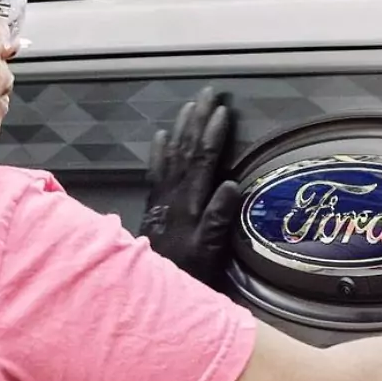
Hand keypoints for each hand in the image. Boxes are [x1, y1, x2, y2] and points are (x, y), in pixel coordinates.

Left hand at [139, 87, 242, 288]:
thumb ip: (218, 219)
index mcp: (190, 202)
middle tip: (207, 94)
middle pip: (186, 149)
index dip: (213, 135)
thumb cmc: (187, 272)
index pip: (203, 160)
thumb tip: (233, 184)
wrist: (148, 287)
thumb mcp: (208, 252)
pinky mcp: (154, 204)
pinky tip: (161, 136)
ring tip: (189, 106)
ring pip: (172, 154)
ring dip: (181, 128)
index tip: (223, 111)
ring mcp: (162, 198)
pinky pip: (155, 170)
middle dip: (197, 120)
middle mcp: (174, 194)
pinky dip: (159, 151)